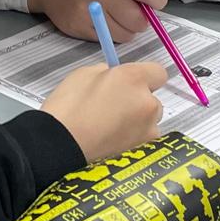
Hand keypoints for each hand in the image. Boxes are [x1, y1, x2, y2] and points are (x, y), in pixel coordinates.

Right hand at [27, 0, 168, 42]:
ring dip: (127, 28)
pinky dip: (109, 33)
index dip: (157, 0)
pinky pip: (107, 39)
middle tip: (132, 10)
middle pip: (138, 19)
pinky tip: (101, 20)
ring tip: (116, 16)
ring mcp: (86, 10)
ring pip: (125, 34)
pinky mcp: (77, 26)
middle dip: (141, 18)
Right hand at [42, 61, 167, 161]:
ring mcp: (148, 128)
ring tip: (110, 123)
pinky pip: (143, 136)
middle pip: (153, 98)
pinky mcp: (144, 148)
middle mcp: (147, 102)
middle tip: (114, 103)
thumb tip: (113, 77)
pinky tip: (112, 136)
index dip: (145, 76)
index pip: (157, 72)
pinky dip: (132, 135)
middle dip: (138, 99)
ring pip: (149, 119)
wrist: (62, 143)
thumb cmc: (69, 109)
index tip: (132, 81)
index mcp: (133, 79)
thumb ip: (106, 72)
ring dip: (137, 119)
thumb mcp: (83, 74)